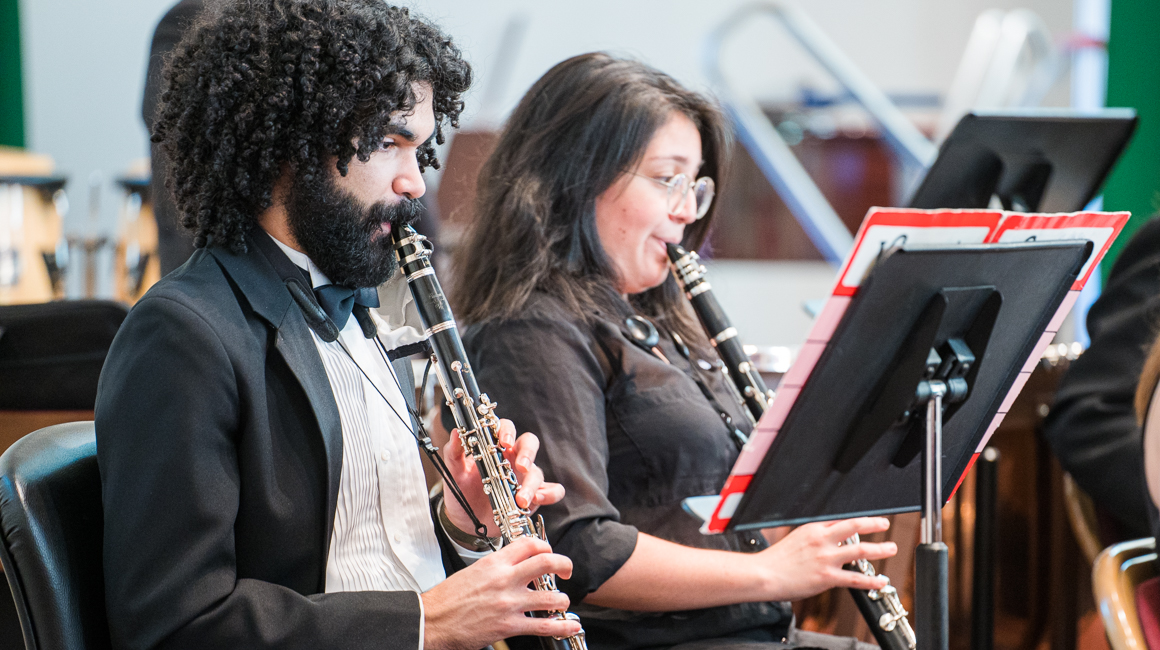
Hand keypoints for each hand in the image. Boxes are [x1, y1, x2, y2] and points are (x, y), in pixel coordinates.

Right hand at [422, 537, 580, 649]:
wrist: (432, 621)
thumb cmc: (447, 599)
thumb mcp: (472, 572)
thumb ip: (496, 568)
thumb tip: (514, 567)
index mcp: (494, 563)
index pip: (529, 544)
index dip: (545, 546)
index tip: (549, 552)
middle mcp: (505, 580)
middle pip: (547, 563)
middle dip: (564, 565)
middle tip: (566, 570)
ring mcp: (509, 603)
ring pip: (551, 596)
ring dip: (562, 600)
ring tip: (562, 602)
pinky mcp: (509, 625)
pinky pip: (543, 626)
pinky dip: (561, 626)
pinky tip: (570, 626)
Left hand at [443, 419, 564, 536]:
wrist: (465, 522)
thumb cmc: (462, 492)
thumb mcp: (454, 472)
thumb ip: (454, 452)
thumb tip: (456, 433)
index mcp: (495, 448)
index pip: (507, 429)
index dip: (508, 432)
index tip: (503, 443)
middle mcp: (513, 459)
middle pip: (529, 443)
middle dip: (528, 453)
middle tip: (520, 467)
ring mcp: (525, 478)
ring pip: (537, 472)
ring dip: (531, 485)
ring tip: (520, 500)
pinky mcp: (534, 496)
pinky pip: (552, 491)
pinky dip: (550, 494)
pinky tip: (537, 501)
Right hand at [753, 517, 897, 601]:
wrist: (764, 574)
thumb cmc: (776, 560)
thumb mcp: (795, 539)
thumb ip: (814, 537)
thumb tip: (829, 540)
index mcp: (813, 529)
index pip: (841, 519)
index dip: (857, 519)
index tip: (867, 519)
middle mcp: (822, 540)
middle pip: (854, 526)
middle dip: (873, 524)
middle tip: (885, 524)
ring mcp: (826, 559)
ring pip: (860, 551)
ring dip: (879, 549)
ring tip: (891, 549)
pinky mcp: (827, 577)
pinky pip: (855, 579)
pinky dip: (871, 580)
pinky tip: (881, 580)